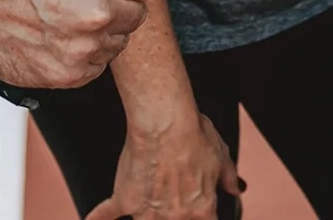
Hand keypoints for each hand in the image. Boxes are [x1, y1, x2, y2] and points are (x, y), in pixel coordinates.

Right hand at [0, 0, 163, 88]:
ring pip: (116, 43)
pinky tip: (59, 36)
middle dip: (119, 4)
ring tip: (69, 16)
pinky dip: (81, 56)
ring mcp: (81, 48)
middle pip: (136, 15)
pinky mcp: (64, 74)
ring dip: (101, 32)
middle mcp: (98, 14)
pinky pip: (93, 67)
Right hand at [85, 109, 241, 219]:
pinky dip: (96, 218)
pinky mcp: (124, 199)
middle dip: (173, 218)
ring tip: (145, 212)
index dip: (204, 219)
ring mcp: (147, 210)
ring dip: (145, 219)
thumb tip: (236, 188)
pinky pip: (106, 214)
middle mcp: (174, 216)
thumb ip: (228, 177)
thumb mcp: (221, 155)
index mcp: (201, 208)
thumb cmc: (195, 135)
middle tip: (170, 208)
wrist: (166, 123)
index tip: (200, 215)